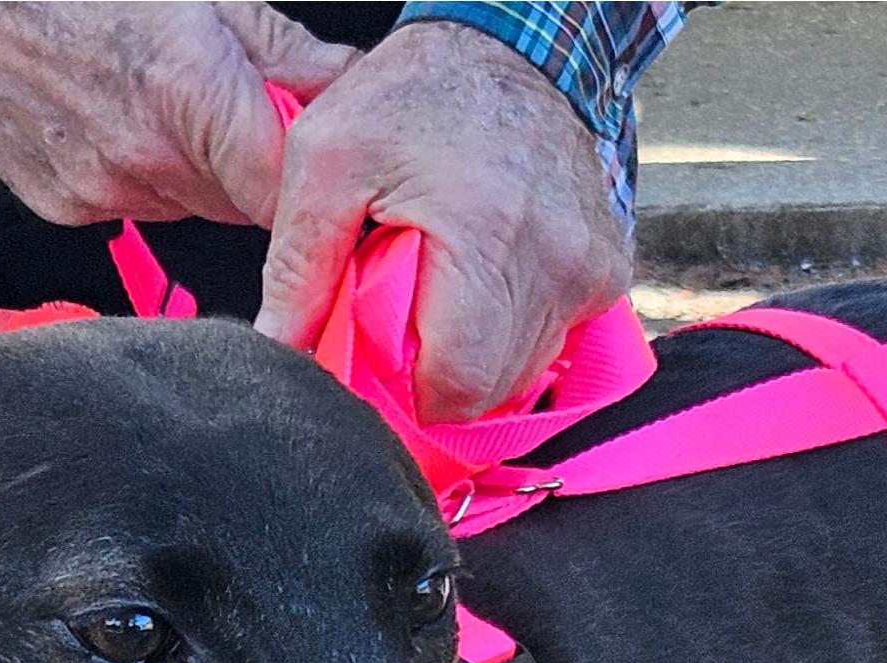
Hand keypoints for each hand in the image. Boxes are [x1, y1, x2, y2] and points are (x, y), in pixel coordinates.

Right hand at [0, 2, 352, 226]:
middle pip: (243, 206)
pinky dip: (139, 175)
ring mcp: (105, 191)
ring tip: (163, 105)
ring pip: (189, 207)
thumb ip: (278, 46)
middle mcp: (150, 160)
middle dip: (251, 166)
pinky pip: (132, 205)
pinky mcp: (67, 208)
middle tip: (233, 111)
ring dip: (195, 171)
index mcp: (191, 98)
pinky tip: (113, 120)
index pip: (285, 191)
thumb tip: (345, 79)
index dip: (307, 184)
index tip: (314, 163)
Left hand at [256, 20, 632, 424]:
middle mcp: (552, 261)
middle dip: (442, 375)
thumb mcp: (327, 158)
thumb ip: (298, 262)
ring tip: (447, 290)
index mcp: (483, 236)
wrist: (511, 45)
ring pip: (526, 372)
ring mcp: (589, 271)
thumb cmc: (414, 94)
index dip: (412, 392)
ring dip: (478, 352)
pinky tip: (486, 278)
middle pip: (493, 390)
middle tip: (408, 321)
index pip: (457, 384)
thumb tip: (279, 349)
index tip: (383, 362)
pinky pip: (556, 338)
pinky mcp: (607, 272)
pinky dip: (513, 327)